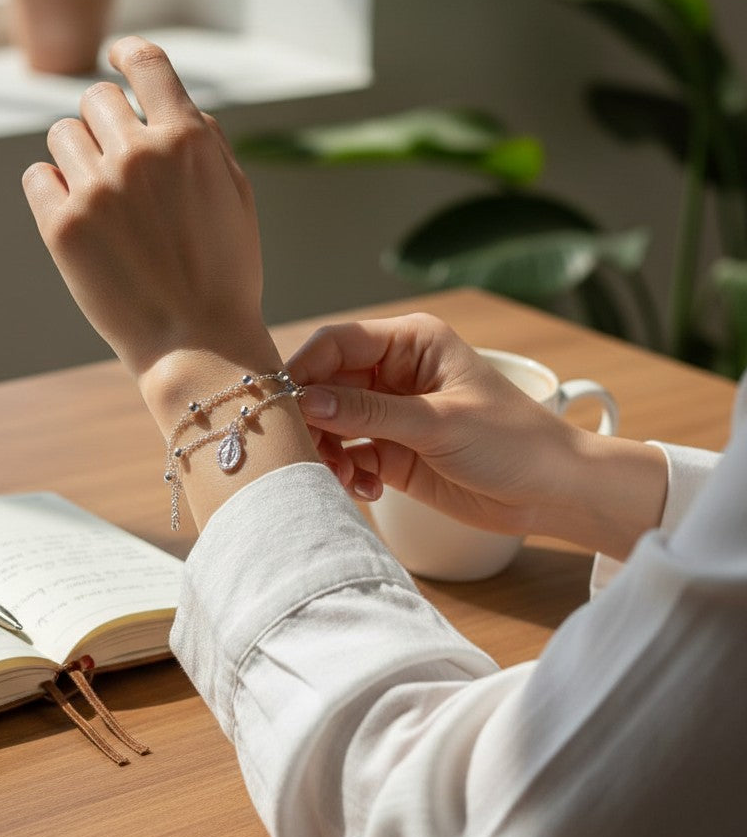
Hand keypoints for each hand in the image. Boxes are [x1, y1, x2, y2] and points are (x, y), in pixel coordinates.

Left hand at [22, 37, 275, 385]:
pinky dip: (53, 189)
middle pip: (98, 98)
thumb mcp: (236, 196)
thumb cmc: (224, 273)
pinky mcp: (62, 227)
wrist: (197, 346)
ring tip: (102, 198)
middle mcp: (139, 155)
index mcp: (188, 140)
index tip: (118, 58)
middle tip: (119, 163)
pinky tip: (79, 216)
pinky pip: (38, 176)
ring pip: (64, 134)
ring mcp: (97, 190)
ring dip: (79, 155)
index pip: (146, 62)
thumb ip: (204, 138)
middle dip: (107, 122)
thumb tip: (164, 100)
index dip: (129, 54)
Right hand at [287, 314, 666, 555]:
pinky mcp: (391, 451)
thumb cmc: (513, 441)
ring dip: (328, 452)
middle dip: (314, 419)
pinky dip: (346, 473)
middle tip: (311, 453)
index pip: (337, 343)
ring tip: (346, 479)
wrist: (552, 493)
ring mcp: (391, 413)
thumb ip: (369, 411)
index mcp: (410, 343)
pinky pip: (347, 455)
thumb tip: (307, 400)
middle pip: (325, 384)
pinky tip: (368, 490)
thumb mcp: (439, 422)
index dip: (305, 369)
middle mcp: (394, 372)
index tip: (283, 404)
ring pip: (331, 423)